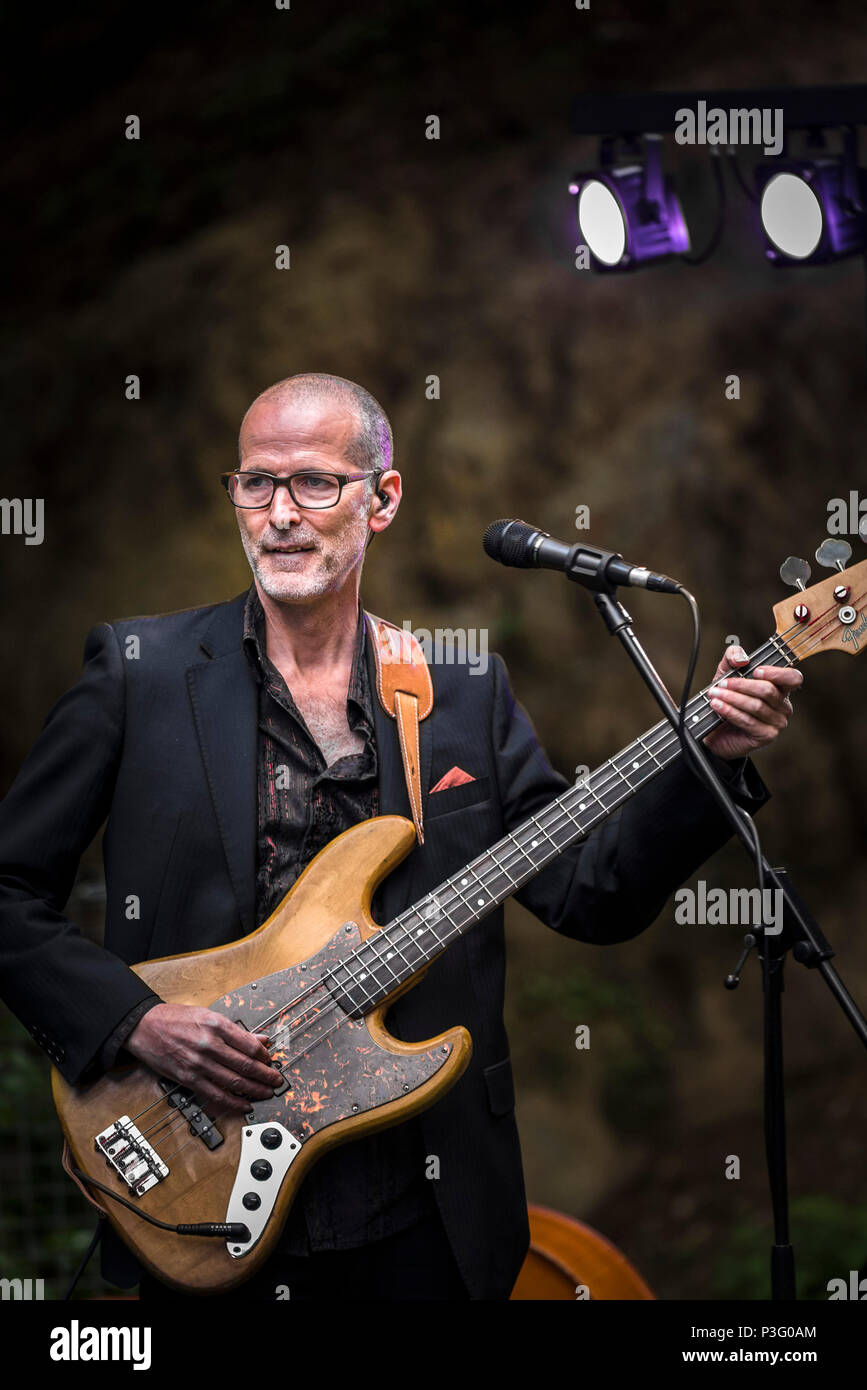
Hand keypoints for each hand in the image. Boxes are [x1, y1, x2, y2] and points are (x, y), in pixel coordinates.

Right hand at [125, 1003, 282, 1114]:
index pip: (250, 1045)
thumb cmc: (175, 1019)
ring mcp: (199, 1064)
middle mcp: (209, 1045)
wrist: (144, 1027)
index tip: (271, 1060)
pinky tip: (244, 1104)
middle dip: (265, 1075)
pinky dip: (233, 1102)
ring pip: (234, 1082)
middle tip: (277, 1080)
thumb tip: (260, 1039)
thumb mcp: (208, 1015)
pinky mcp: (189, 1078)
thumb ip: (236, 1030)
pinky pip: (215, 1094)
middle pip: (246, 1065)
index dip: (265, 1056)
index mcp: (216, 1025)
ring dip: (254, 1090)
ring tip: (266, 1093)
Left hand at [702, 643, 802, 761]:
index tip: (756, 671)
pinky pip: (748, 721)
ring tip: (714, 694)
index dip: (777, 673)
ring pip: (756, 706)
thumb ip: (733, 656)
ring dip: (732, 698)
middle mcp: (783, 706)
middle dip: (741, 685)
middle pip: (768, 690)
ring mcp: (778, 722)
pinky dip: (730, 712)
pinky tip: (717, 706)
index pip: (793, 678)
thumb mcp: (726, 672)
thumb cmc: (726, 699)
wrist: (716, 729)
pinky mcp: (767, 735)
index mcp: (781, 688)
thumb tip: (742, 658)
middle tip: (721, 683)